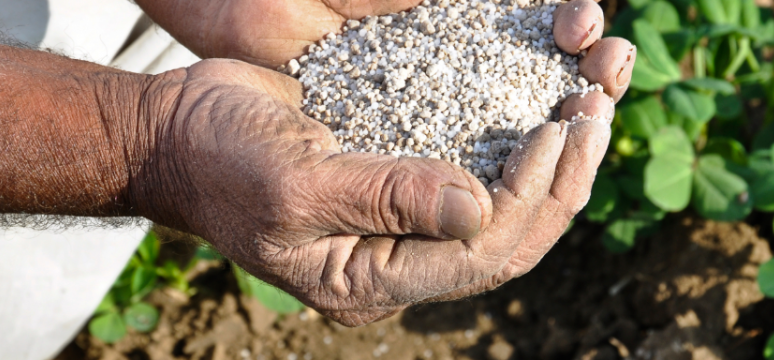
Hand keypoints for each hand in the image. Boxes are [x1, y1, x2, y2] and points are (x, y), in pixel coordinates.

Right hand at [131, 0, 632, 325]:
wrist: (178, 130)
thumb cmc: (218, 160)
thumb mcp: (292, 183)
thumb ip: (382, 198)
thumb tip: (478, 207)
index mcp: (371, 280)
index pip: (479, 257)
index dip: (531, 199)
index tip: (555, 132)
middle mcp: (400, 258)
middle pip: (510, 237)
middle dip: (563, 180)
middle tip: (596, 114)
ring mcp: (406, 220)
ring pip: (509, 203)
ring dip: (556, 157)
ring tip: (592, 98)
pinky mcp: (407, 174)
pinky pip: (482, 164)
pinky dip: (519, 130)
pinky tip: (548, 89)